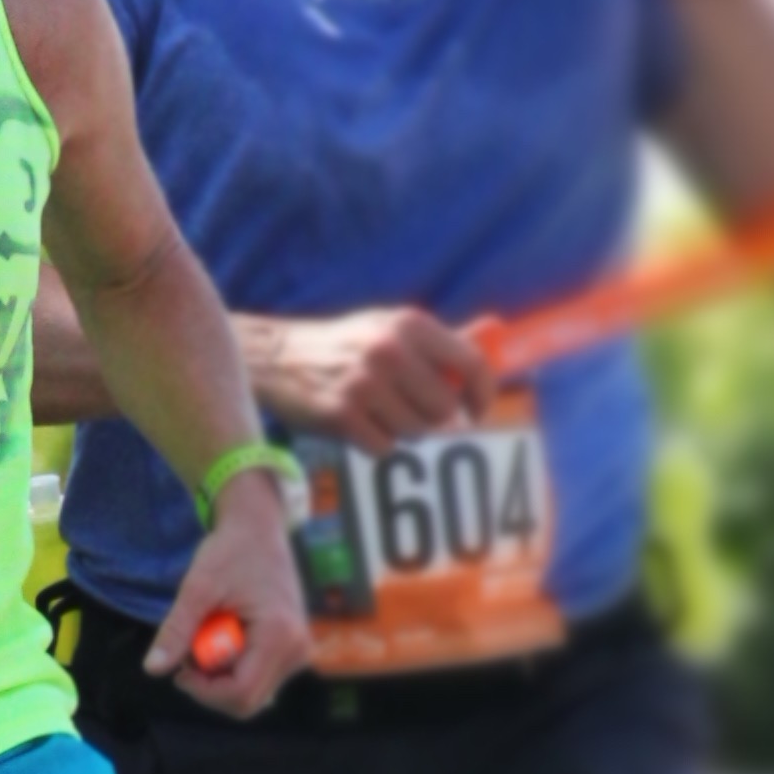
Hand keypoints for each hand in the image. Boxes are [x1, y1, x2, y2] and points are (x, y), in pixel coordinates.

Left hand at [146, 480, 311, 716]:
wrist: (258, 528)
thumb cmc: (230, 551)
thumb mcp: (197, 588)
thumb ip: (177, 631)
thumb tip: (153, 669)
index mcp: (280, 636)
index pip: (241, 694)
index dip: (204, 691)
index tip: (180, 668)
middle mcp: (297, 650)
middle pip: (246, 701)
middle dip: (211, 685)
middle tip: (191, 649)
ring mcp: (298, 652)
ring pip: (250, 693)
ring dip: (220, 676)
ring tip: (209, 635)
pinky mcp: (291, 650)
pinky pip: (257, 678)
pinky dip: (232, 668)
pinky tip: (223, 637)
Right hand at [242, 305, 489, 446]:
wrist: (277, 357)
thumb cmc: (347, 344)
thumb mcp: (392, 328)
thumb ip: (443, 340)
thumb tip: (496, 330)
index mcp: (410, 325)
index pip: (472, 366)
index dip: (483, 395)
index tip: (477, 412)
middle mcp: (391, 351)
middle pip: (445, 410)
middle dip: (434, 418)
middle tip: (412, 411)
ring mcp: (365, 384)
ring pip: (416, 432)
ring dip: (403, 430)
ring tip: (379, 411)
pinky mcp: (342, 415)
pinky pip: (385, 448)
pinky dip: (376, 443)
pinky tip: (359, 423)